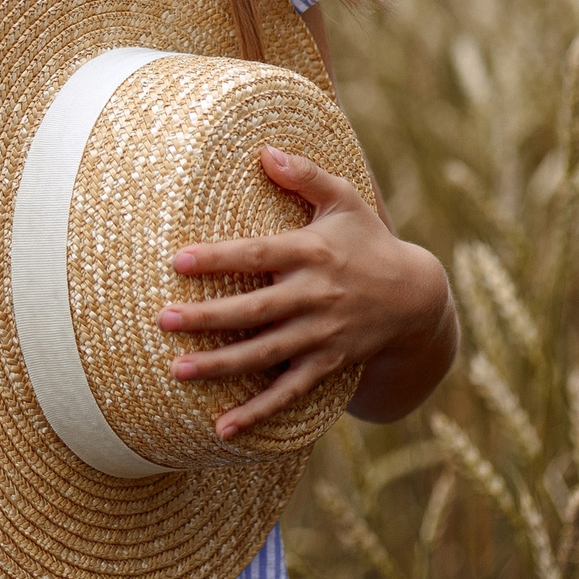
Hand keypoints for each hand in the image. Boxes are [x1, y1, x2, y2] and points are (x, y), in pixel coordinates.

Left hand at [159, 147, 455, 435]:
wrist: (416, 298)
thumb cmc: (368, 241)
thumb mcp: (345, 200)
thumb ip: (305, 176)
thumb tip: (264, 150)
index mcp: (312, 253)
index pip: (258, 255)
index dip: (219, 258)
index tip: (178, 260)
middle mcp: (314, 296)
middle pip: (254, 309)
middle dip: (207, 317)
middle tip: (161, 319)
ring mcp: (321, 334)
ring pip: (265, 353)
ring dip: (221, 365)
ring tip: (177, 371)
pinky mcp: (327, 363)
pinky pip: (289, 391)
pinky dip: (259, 411)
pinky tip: (224, 427)